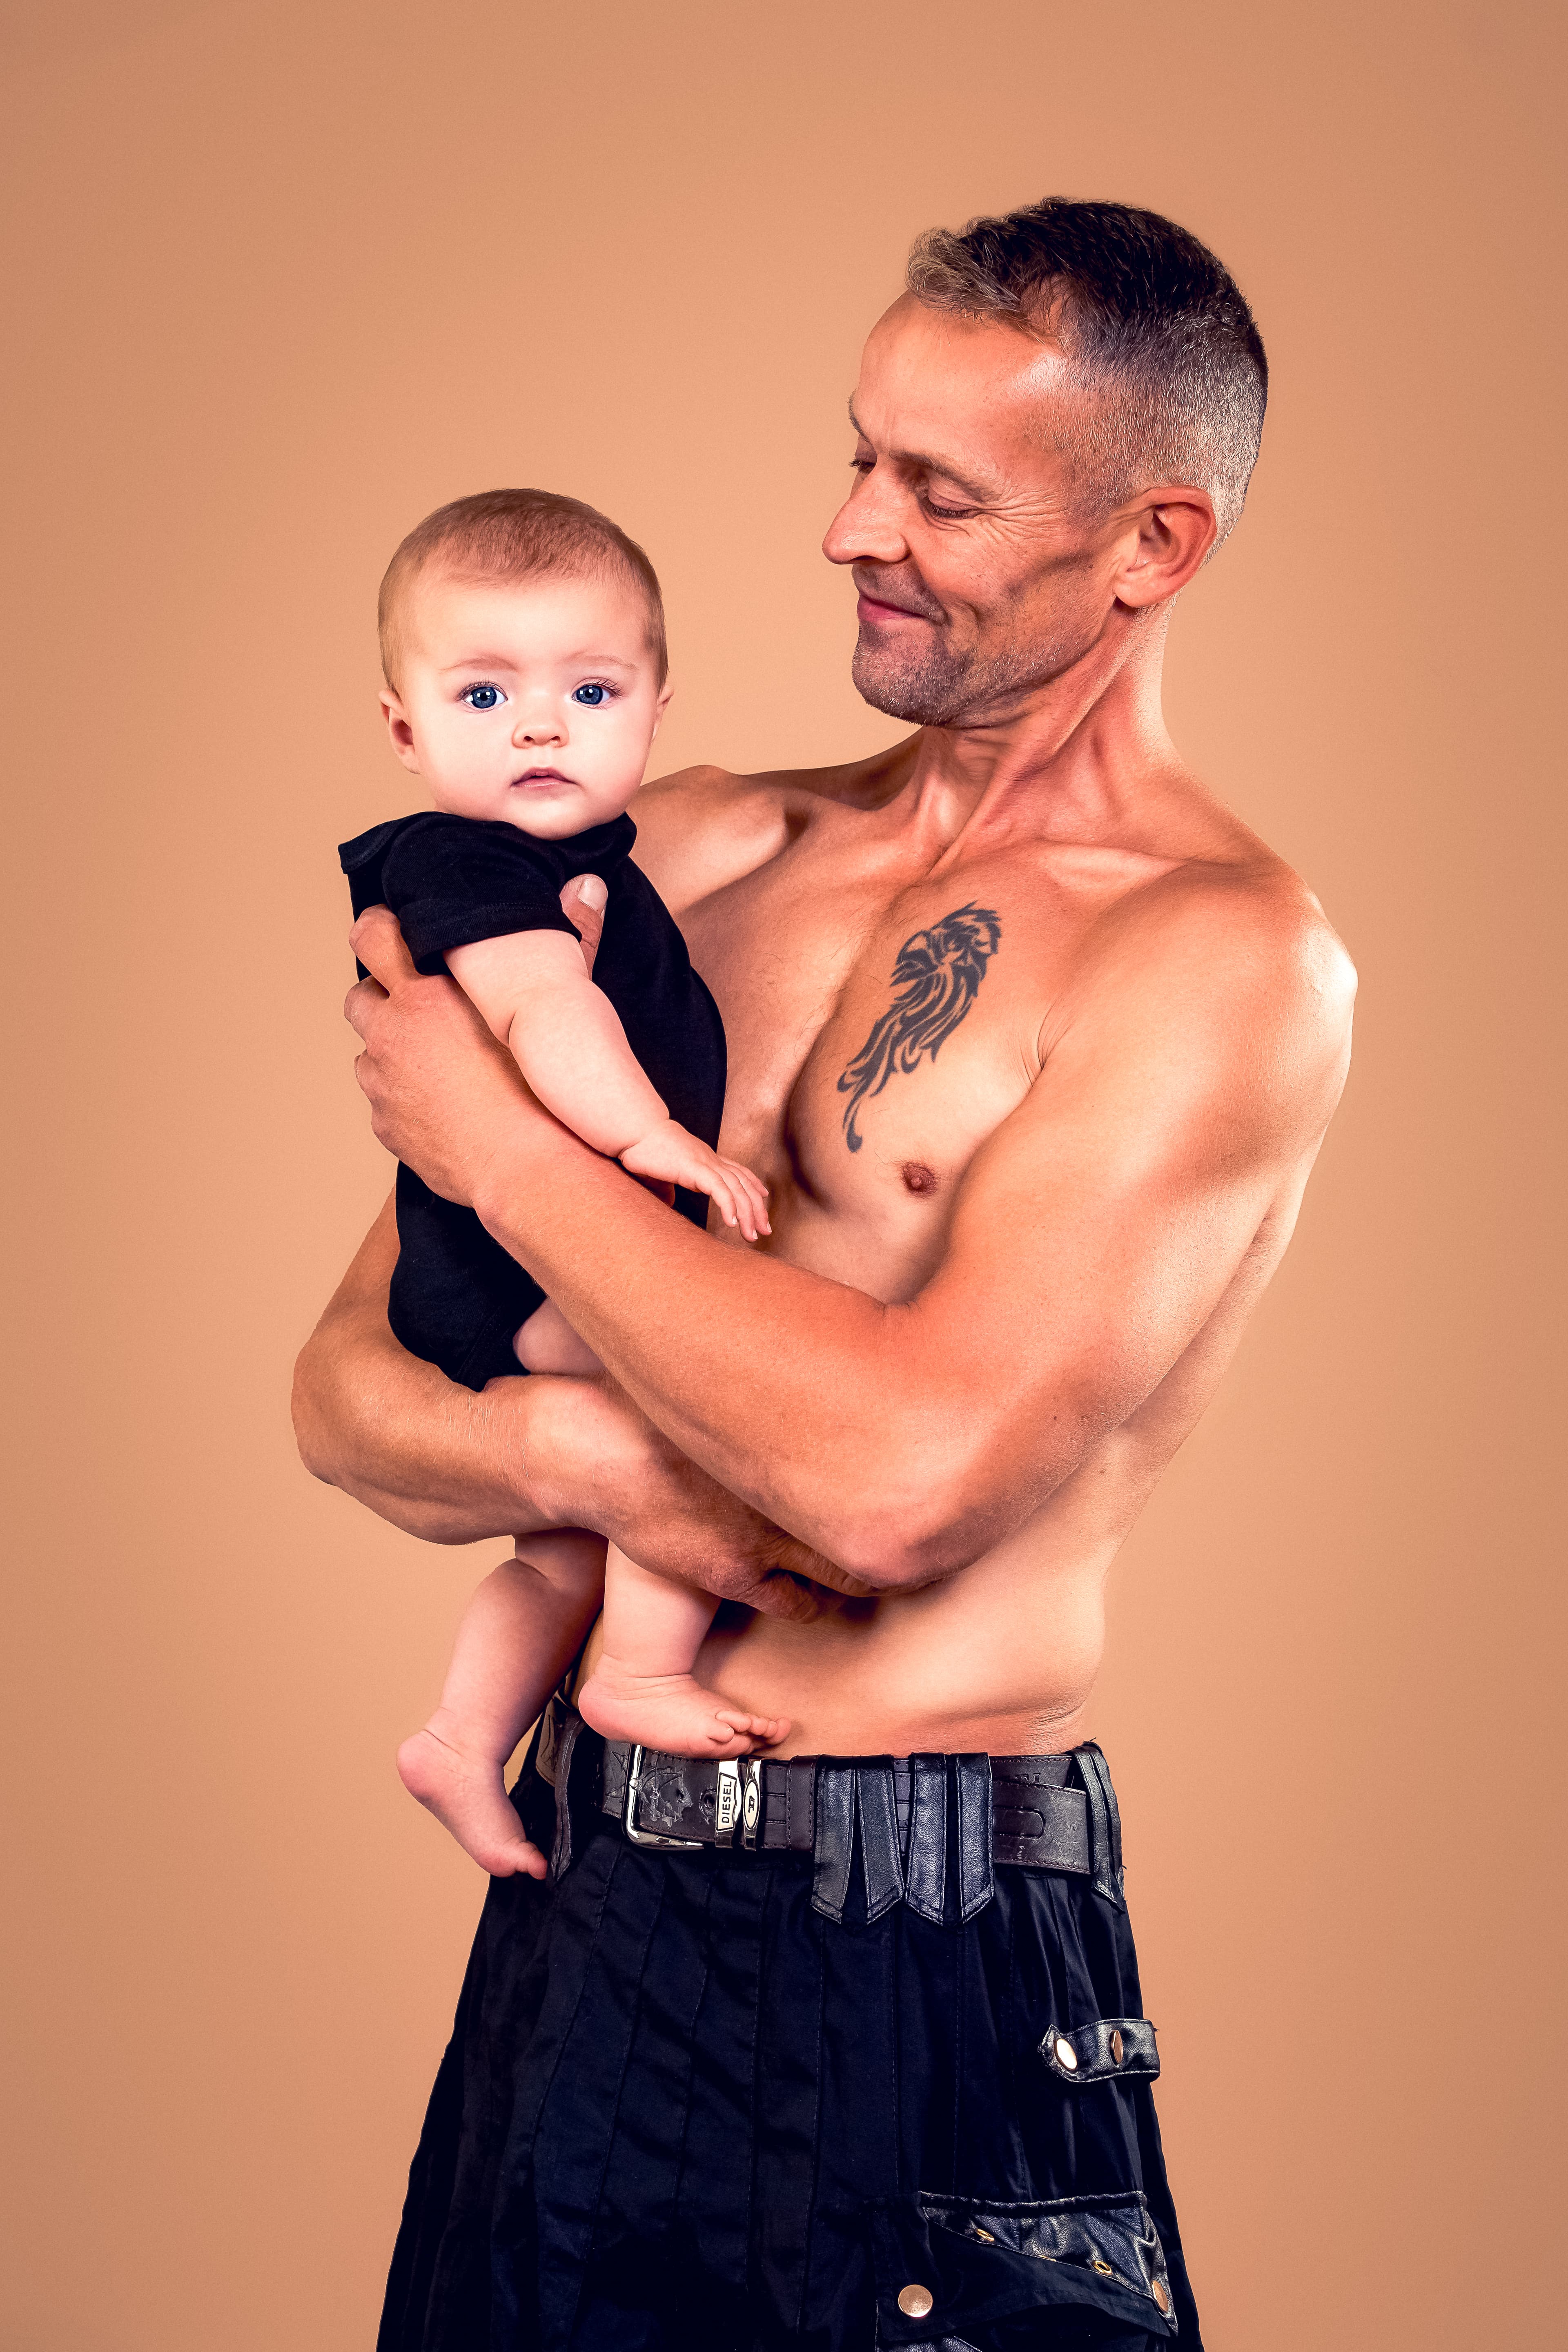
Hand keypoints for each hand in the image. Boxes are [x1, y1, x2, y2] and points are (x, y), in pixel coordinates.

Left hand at [345, 873, 638, 1209]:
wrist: (527, 1171)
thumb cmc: (545, 1090)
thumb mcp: (552, 1009)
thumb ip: (571, 940)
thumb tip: (586, 886)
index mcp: (425, 996)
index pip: (372, 937)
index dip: (376, 928)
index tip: (386, 931)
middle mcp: (392, 1035)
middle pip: (359, 997)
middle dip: (382, 997)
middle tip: (418, 1008)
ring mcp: (383, 1086)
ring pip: (368, 1055)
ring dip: (392, 1054)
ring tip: (435, 1067)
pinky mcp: (386, 1128)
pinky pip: (383, 1103)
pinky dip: (403, 1099)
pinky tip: (441, 1108)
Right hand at [526, 1372, 873, 1618]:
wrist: (597, 1447)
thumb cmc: (666, 1403)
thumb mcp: (740, 1379)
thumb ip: (800, 1389)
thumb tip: (857, 1367)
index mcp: (802, 1435)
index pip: (888, 1476)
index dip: (906, 1487)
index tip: (910, 1486)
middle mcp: (793, 1488)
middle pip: (876, 1531)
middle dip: (893, 1535)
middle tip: (899, 1532)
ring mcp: (765, 1538)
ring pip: (845, 1579)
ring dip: (855, 1573)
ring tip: (855, 1559)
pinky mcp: (733, 1573)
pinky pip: (797, 1604)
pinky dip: (809, 1598)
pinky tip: (808, 1585)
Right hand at [620, 1121, 770, 1241]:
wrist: (635, 1131)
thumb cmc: (643, 1150)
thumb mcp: (660, 1174)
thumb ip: (667, 1188)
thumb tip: (667, 1203)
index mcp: (705, 1160)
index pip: (738, 1172)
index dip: (753, 1185)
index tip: (763, 1200)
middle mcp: (711, 1160)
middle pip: (744, 1185)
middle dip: (757, 1209)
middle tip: (764, 1231)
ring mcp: (705, 1163)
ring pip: (737, 1189)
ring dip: (747, 1214)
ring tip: (751, 1235)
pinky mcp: (695, 1168)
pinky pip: (719, 1189)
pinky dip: (729, 1206)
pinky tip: (732, 1223)